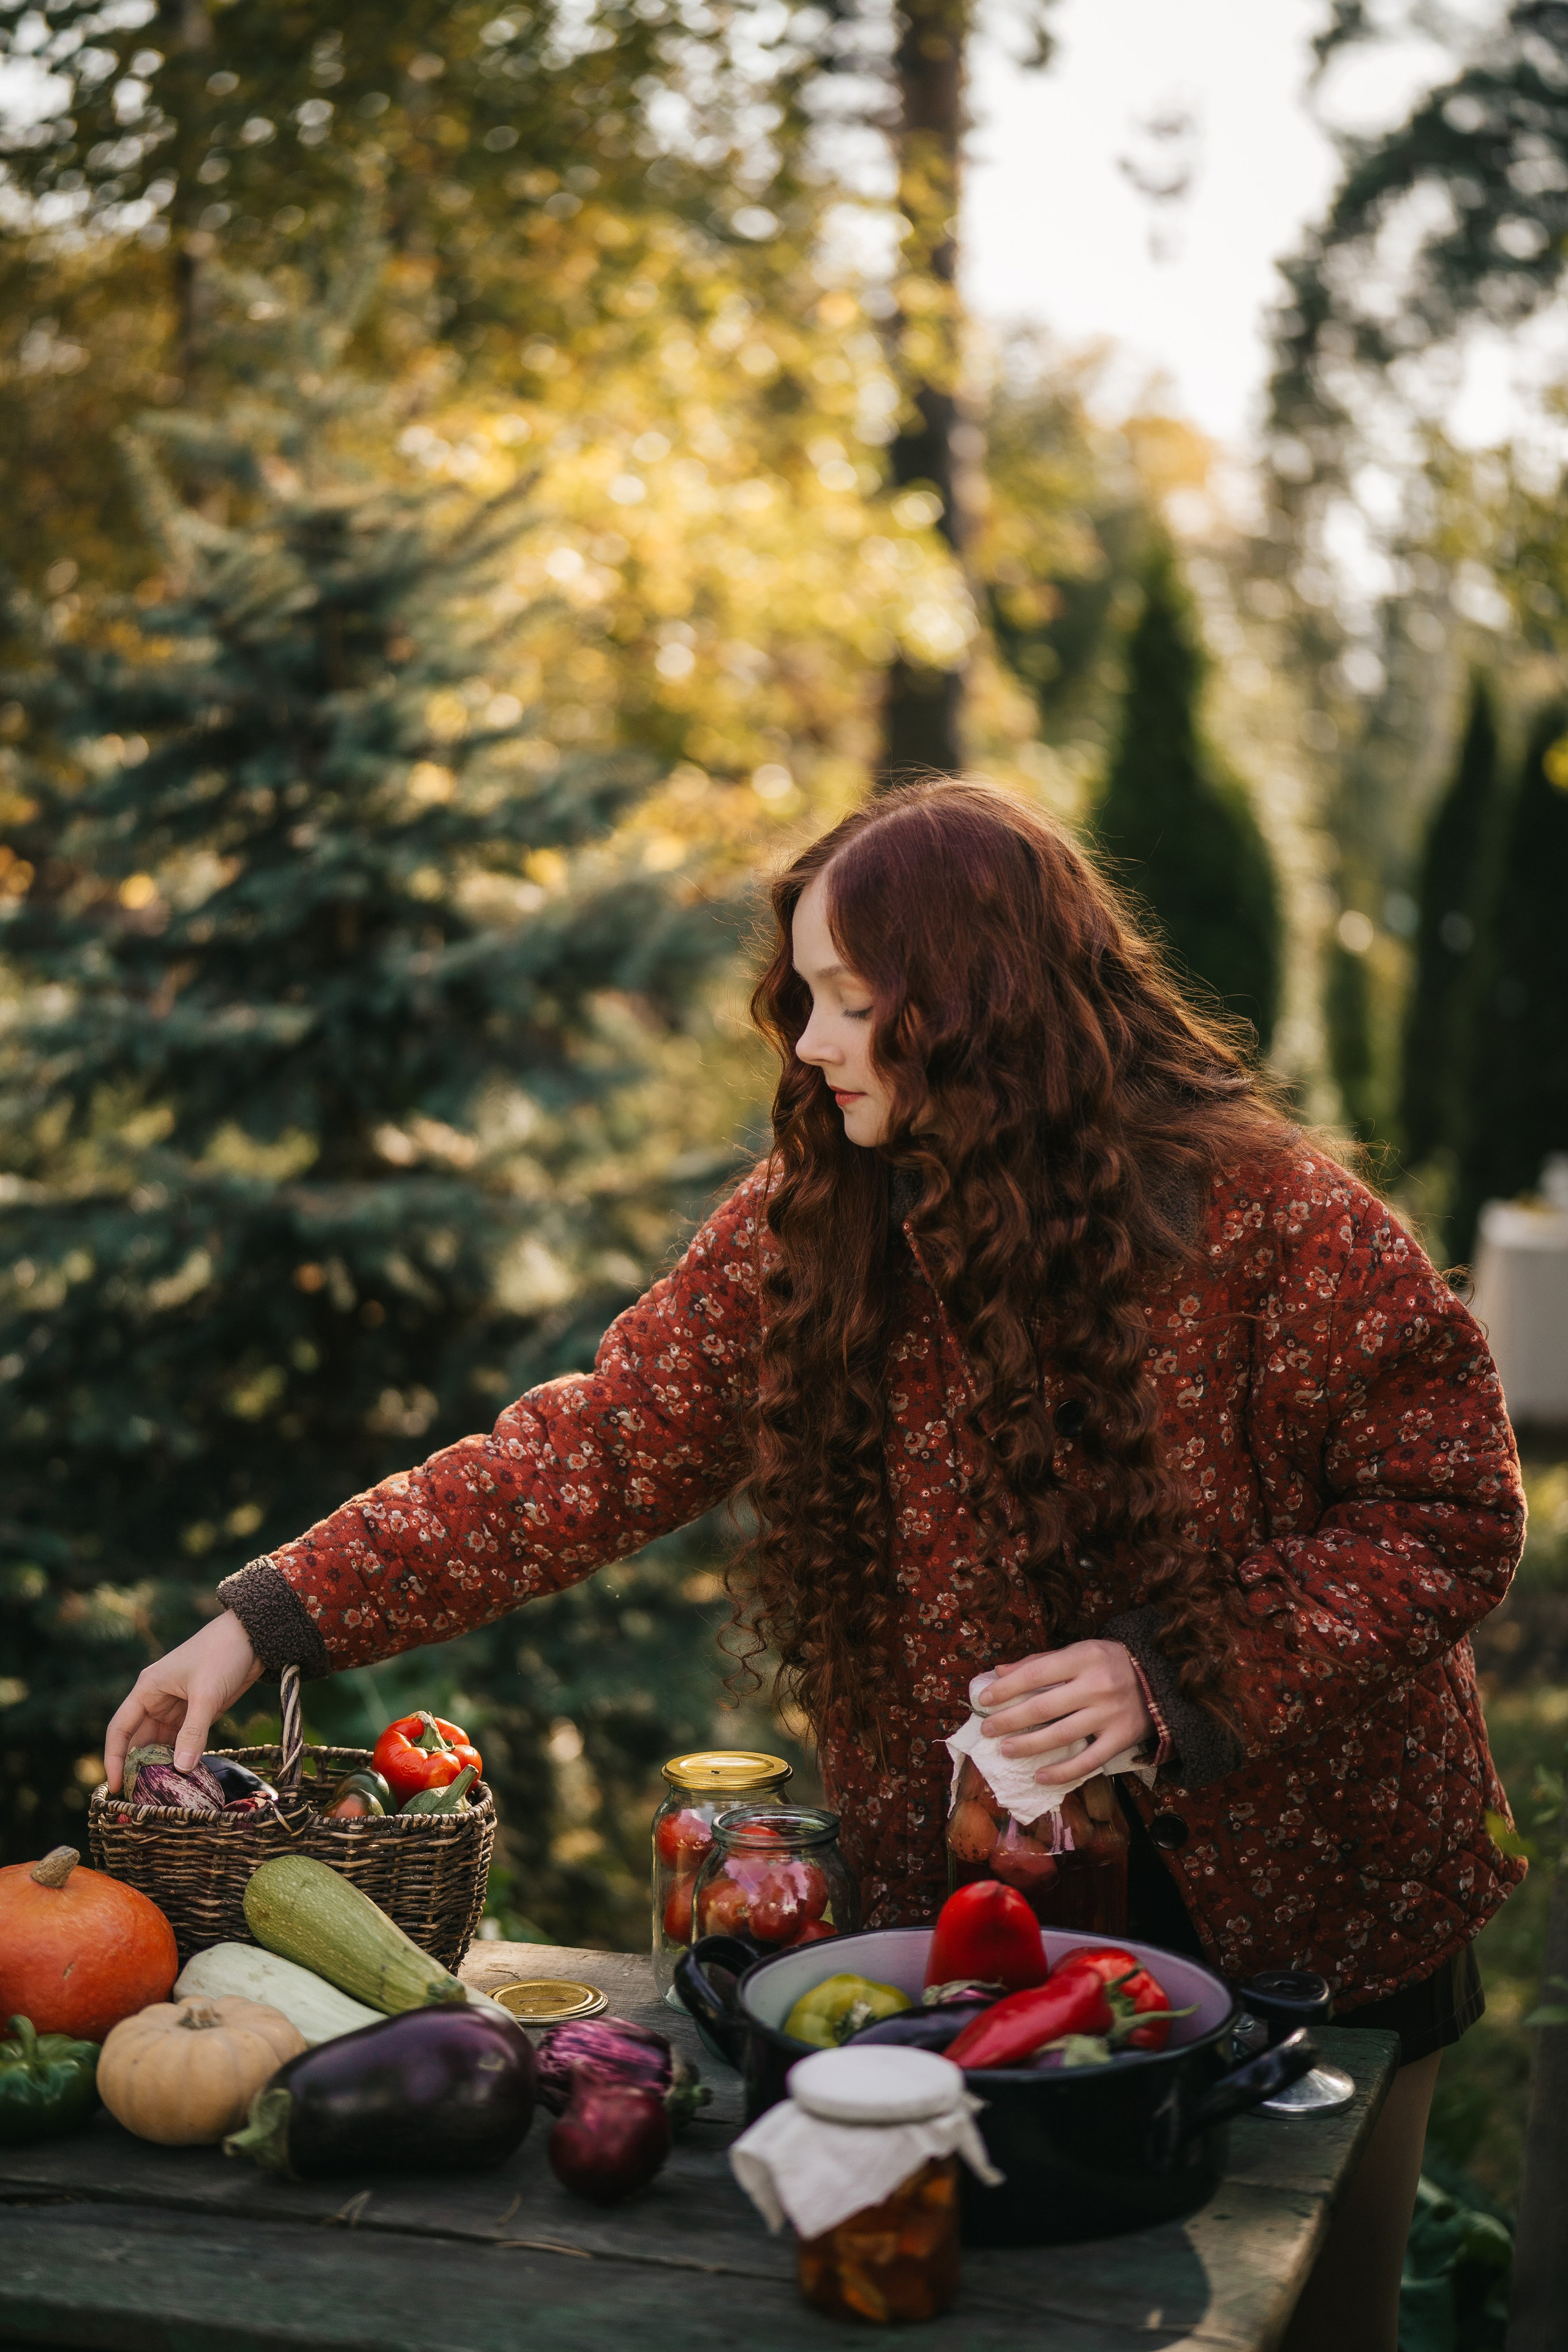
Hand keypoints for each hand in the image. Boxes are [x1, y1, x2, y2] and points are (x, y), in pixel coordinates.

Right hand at [104, 1610, 264, 1788]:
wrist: (253, 1637)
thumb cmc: (222, 1654)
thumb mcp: (207, 1693)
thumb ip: (194, 1731)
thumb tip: (183, 1769)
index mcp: (148, 1689)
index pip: (120, 1729)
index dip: (114, 1758)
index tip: (114, 1786)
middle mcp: (157, 1701)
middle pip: (138, 1741)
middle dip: (137, 1769)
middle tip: (137, 1800)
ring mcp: (176, 1709)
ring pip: (160, 1744)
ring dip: (159, 1766)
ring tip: (158, 1796)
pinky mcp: (196, 1714)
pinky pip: (181, 1742)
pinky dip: (180, 1759)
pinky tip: (183, 1778)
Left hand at [972, 1641, 1152, 1783]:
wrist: (1161, 1678)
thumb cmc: (1110, 1662)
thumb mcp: (1079, 1651)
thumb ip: (1040, 1662)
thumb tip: (999, 1672)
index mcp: (1084, 1657)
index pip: (1035, 1674)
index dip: (1006, 1688)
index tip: (984, 1699)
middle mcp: (1097, 1686)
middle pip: (1043, 1707)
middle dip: (1009, 1720)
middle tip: (988, 1729)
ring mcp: (1110, 1714)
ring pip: (1061, 1736)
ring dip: (1029, 1745)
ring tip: (1006, 1750)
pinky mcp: (1122, 1739)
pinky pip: (1088, 1761)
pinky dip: (1062, 1772)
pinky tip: (1040, 1776)